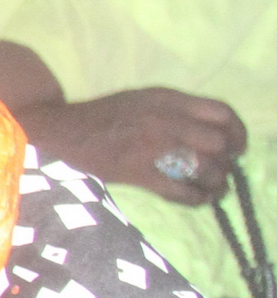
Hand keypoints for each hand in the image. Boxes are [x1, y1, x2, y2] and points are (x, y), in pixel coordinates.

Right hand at [17, 86, 247, 205]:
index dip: (237, 132)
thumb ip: (176, 109)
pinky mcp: (137, 172)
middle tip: (221, 169)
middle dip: (227, 161)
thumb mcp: (142, 99)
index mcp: (166, 99)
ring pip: (205, 168)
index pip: (221, 113)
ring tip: (213, 187)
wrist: (59, 130)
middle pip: (219, 143)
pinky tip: (196, 199)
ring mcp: (151, 147)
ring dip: (215, 182)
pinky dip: (196, 198)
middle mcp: (164, 120)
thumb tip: (213, 132)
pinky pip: (181, 191)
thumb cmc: (102, 117)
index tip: (235, 146)